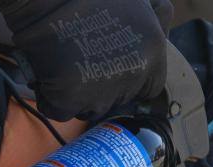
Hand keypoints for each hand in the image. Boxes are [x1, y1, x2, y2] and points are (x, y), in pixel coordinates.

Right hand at [0, 0, 172, 120]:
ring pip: (89, 108)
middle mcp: (133, 75)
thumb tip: (163, 22)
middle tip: (83, 62)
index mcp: (154, 50)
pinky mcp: (69, 101)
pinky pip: (60, 110)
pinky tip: (48, 76)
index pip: (150, 87)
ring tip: (65, 67)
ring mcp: (101, 93)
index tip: (111, 66)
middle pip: (118, 100)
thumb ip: (157, 17)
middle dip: (103, 88)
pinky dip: (51, 99)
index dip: (129, 79)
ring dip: (78, 96)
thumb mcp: (138, 0)